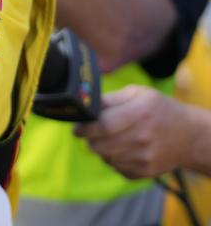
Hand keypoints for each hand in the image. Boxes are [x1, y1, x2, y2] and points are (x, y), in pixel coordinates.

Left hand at [74, 85, 189, 178]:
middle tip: (91, 133)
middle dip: (90, 139)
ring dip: (102, 149)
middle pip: (100, 145)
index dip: (85, 128)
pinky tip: (124, 149)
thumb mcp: (139, 93)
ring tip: (111, 139)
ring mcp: (145, 157)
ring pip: (105, 157)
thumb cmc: (158, 110)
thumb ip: (111, 98)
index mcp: (141, 112)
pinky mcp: (146, 172)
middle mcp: (144, 136)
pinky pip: (116, 168)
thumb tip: (86, 106)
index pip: (103, 125)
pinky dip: (114, 159)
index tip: (76, 128)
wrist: (189, 136)